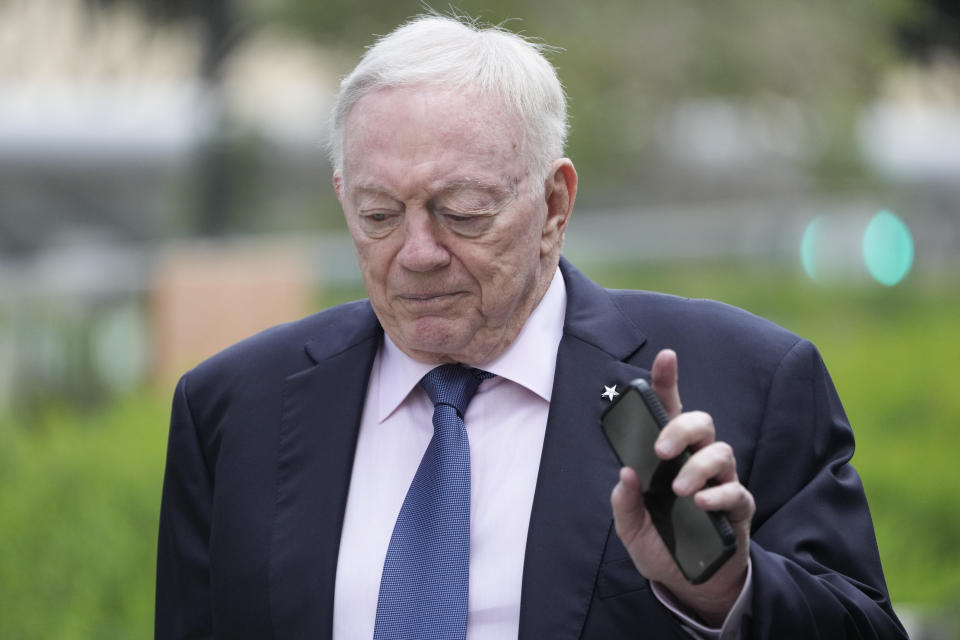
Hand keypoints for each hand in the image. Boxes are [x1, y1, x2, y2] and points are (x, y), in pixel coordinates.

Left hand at [610, 349, 754, 626]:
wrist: (690, 584)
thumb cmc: (661, 544)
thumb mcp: (630, 526)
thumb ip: (624, 501)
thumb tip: (626, 473)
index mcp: (668, 457)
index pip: (670, 411)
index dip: (668, 381)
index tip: (665, 356)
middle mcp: (696, 461)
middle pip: (701, 422)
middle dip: (680, 428)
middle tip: (660, 451)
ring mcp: (721, 482)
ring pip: (721, 451)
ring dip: (698, 466)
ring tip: (680, 491)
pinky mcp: (738, 508)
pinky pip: (736, 491)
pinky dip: (719, 494)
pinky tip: (703, 504)